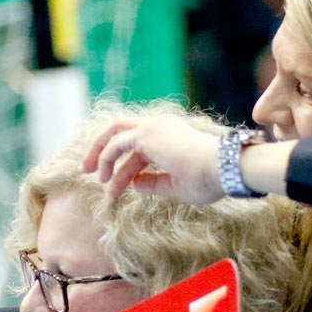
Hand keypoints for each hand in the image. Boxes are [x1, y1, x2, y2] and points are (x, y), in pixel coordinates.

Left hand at [82, 115, 224, 202]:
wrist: (222, 169)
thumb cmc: (209, 178)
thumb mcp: (176, 185)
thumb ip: (154, 183)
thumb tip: (134, 184)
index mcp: (171, 135)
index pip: (138, 148)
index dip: (124, 167)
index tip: (113, 185)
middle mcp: (160, 126)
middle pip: (120, 128)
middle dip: (101, 147)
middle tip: (88, 169)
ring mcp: (153, 127)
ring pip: (114, 132)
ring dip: (99, 153)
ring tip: (90, 174)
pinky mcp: (146, 135)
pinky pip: (116, 145)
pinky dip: (107, 159)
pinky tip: (106, 179)